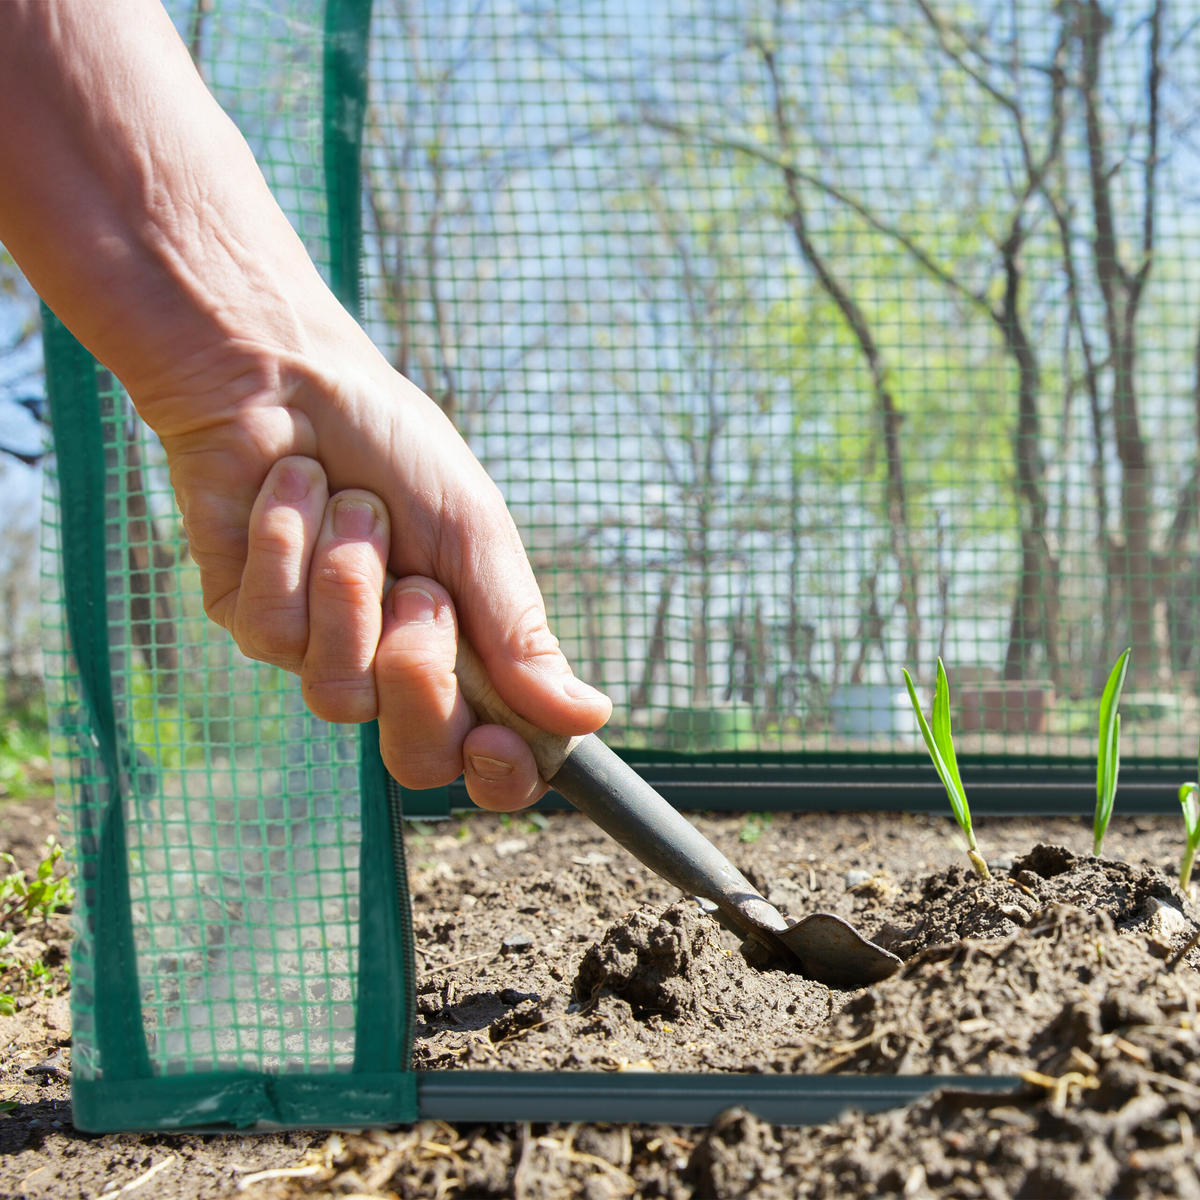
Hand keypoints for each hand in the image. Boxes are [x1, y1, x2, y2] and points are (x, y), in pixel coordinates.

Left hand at [151, 347, 609, 811]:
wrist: (290, 379)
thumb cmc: (396, 449)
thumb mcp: (475, 536)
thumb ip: (521, 633)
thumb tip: (592, 714)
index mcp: (462, 649)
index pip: (488, 756)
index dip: (501, 774)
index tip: (500, 744)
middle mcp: (391, 665)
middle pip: (414, 756)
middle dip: (420, 675)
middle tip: (421, 591)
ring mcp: (317, 649)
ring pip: (338, 695)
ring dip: (353, 582)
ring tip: (355, 506)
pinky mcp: (249, 620)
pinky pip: (275, 630)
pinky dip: (292, 546)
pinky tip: (295, 490)